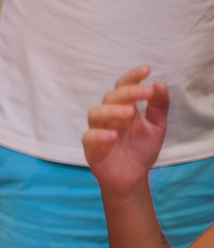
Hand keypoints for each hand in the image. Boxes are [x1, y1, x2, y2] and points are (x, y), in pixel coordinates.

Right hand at [83, 65, 168, 194]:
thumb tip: (160, 84)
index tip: (146, 70)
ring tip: (130, 113)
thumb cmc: (141, 149)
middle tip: (146, 93)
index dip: (132, 77)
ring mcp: (98, 130)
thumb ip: (158, 107)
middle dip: (128, 93)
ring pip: (95, 113)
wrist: (132, 177)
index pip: (123, 87)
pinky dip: (99, 135)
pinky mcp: (91, 148)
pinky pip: (89, 137)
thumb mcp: (156, 127)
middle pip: (110, 97)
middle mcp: (108, 116)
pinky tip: (113, 136)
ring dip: (112, 111)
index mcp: (124, 108)